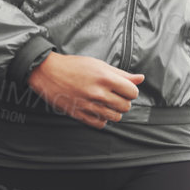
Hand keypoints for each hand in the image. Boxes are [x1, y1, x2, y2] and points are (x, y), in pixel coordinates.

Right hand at [26, 53, 143, 127]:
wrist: (48, 72)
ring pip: (115, 117)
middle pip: (126, 106)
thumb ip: (121, 74)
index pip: (132, 92)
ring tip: (106, 103)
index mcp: (105, 78)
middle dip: (123, 101)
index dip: (130, 91)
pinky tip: (97, 110)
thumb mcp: (99, 65)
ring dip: (114, 111)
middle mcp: (98, 93)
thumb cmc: (75, 66)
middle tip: (114, 95)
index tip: (123, 88)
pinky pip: (101, 124)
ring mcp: (89, 106)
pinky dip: (102, 119)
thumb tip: (141, 79)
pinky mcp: (80, 115)